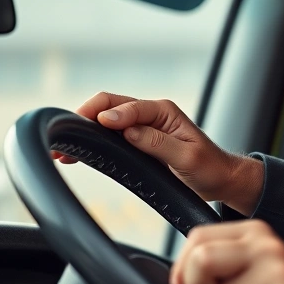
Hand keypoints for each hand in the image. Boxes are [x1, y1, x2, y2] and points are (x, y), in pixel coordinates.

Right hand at [52, 92, 263, 213]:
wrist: (219, 178)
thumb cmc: (209, 167)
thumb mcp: (187, 157)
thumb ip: (158, 143)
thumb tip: (127, 130)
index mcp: (164, 111)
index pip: (128, 105)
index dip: (108, 115)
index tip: (94, 126)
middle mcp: (152, 114)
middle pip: (110, 105)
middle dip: (85, 116)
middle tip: (66, 135)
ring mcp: (143, 125)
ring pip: (106, 118)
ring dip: (84, 128)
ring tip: (64, 147)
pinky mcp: (138, 139)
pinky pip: (111, 134)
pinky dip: (93, 140)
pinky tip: (77, 153)